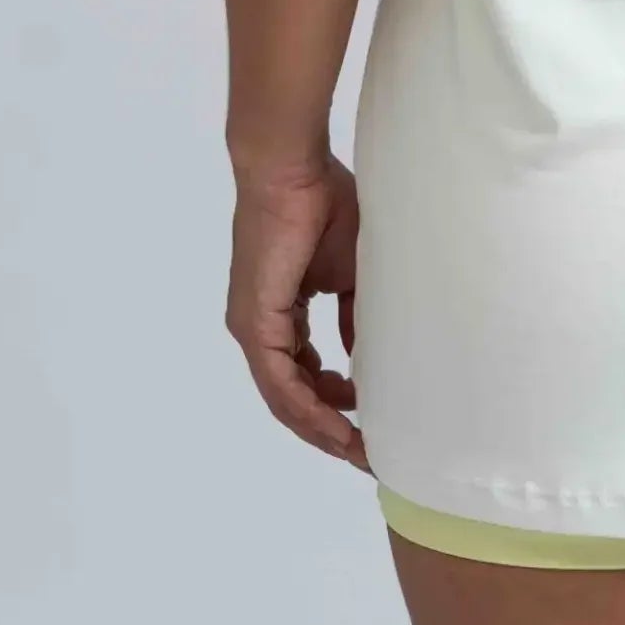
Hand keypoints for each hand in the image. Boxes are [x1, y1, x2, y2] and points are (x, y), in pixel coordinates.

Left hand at [226, 155, 368, 469]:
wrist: (292, 171)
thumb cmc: (322, 204)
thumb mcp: (348, 271)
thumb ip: (352, 313)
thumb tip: (359, 350)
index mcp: (280, 314)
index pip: (303, 375)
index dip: (335, 404)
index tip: (371, 423)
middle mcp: (260, 330)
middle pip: (292, 398)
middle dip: (330, 429)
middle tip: (369, 453)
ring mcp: (253, 329)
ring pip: (284, 400)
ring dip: (322, 429)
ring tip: (359, 449)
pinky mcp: (255, 324)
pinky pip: (280, 383)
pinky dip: (309, 409)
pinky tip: (338, 425)